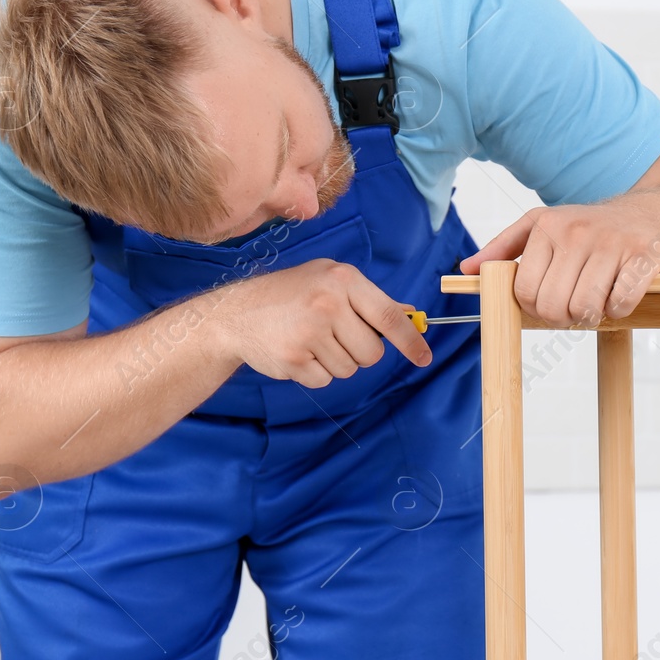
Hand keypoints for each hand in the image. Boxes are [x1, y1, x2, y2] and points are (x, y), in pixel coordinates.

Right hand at [208, 259, 430, 387]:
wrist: (235, 313)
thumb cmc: (292, 294)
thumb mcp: (330, 281)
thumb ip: (371, 300)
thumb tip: (411, 317)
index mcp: (343, 279)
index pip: (389, 317)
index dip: (410, 342)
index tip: (424, 357)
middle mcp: (328, 303)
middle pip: (372, 353)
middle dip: (360, 352)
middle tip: (335, 336)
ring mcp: (309, 332)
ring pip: (349, 369)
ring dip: (335, 362)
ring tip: (311, 340)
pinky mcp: (293, 359)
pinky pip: (325, 380)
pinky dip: (315, 372)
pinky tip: (298, 351)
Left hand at [459, 201, 659, 328]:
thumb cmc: (597, 227)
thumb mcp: (546, 226)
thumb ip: (505, 248)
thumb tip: (467, 270)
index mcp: (547, 226)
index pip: (523, 291)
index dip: (536, 307)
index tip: (552, 300)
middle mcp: (576, 232)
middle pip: (553, 305)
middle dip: (564, 316)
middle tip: (577, 305)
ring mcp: (611, 243)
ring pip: (585, 308)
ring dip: (593, 315)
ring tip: (599, 299)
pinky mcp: (644, 256)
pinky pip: (620, 304)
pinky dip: (620, 309)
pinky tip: (623, 293)